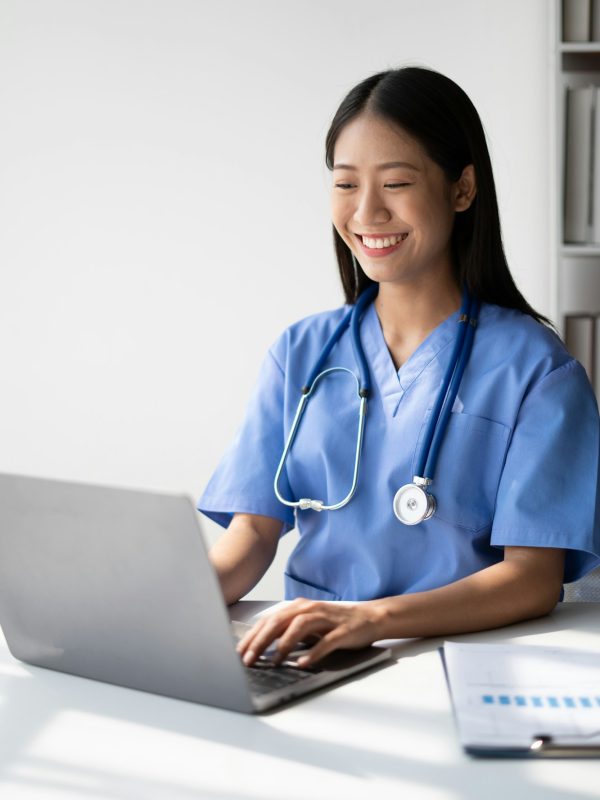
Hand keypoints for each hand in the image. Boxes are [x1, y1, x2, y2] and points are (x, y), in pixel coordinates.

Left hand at [236, 598, 385, 667]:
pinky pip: (326, 641)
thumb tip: (261, 648)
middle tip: (248, 659)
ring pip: (299, 626)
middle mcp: (310, 609)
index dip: (252, 636)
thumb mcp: (308, 626)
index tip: (239, 652)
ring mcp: (326, 619)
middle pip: (279, 621)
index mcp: (298, 607)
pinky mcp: (342, 631)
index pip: (269, 620)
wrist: (369, 618)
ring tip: (272, 661)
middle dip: (261, 641)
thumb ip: (288, 632)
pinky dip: (313, 653)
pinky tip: (303, 663)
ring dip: (284, 644)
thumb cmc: (335, 624)